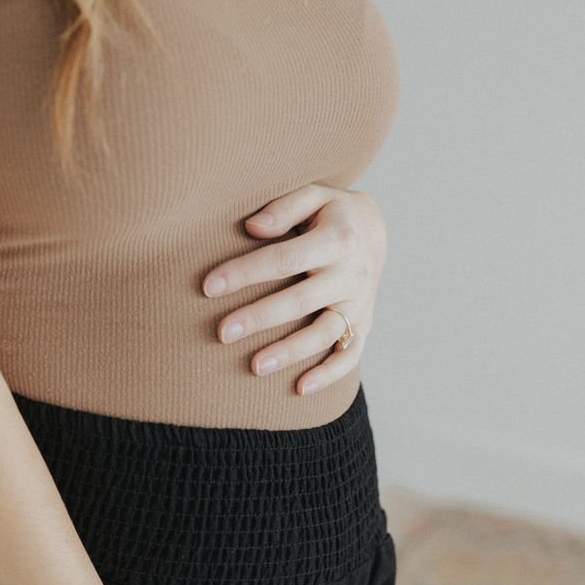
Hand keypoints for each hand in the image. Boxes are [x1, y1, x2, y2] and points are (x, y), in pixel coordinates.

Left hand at [202, 184, 386, 395]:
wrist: (375, 232)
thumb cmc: (330, 214)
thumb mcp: (315, 195)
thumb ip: (285, 206)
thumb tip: (252, 227)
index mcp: (337, 239)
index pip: (284, 259)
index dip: (246, 273)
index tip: (209, 287)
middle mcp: (351, 274)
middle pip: (300, 301)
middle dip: (259, 318)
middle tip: (222, 333)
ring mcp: (359, 304)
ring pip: (323, 334)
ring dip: (290, 352)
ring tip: (255, 367)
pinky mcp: (364, 325)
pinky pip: (349, 355)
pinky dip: (328, 375)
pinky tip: (300, 389)